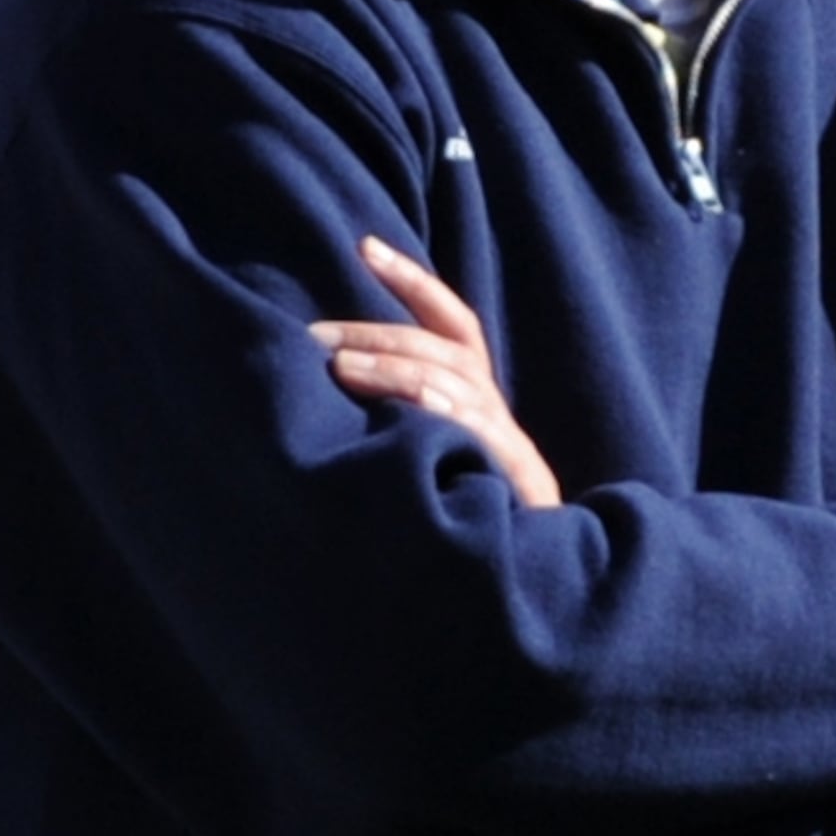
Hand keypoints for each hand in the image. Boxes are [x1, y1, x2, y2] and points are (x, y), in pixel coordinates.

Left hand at [311, 236, 561, 509]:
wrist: (521, 590)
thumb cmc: (457, 522)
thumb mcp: (422, 460)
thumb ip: (395, 418)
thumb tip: (327, 377)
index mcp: (475, 400)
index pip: (450, 323)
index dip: (413, 281)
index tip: (364, 246)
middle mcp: (496, 412)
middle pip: (441, 348)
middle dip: (377, 332)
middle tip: (315, 337)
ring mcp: (507, 443)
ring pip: (453, 381)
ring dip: (394, 368)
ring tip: (338, 367)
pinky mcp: (513, 477)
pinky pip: (474, 431)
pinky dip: (437, 411)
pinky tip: (403, 406)